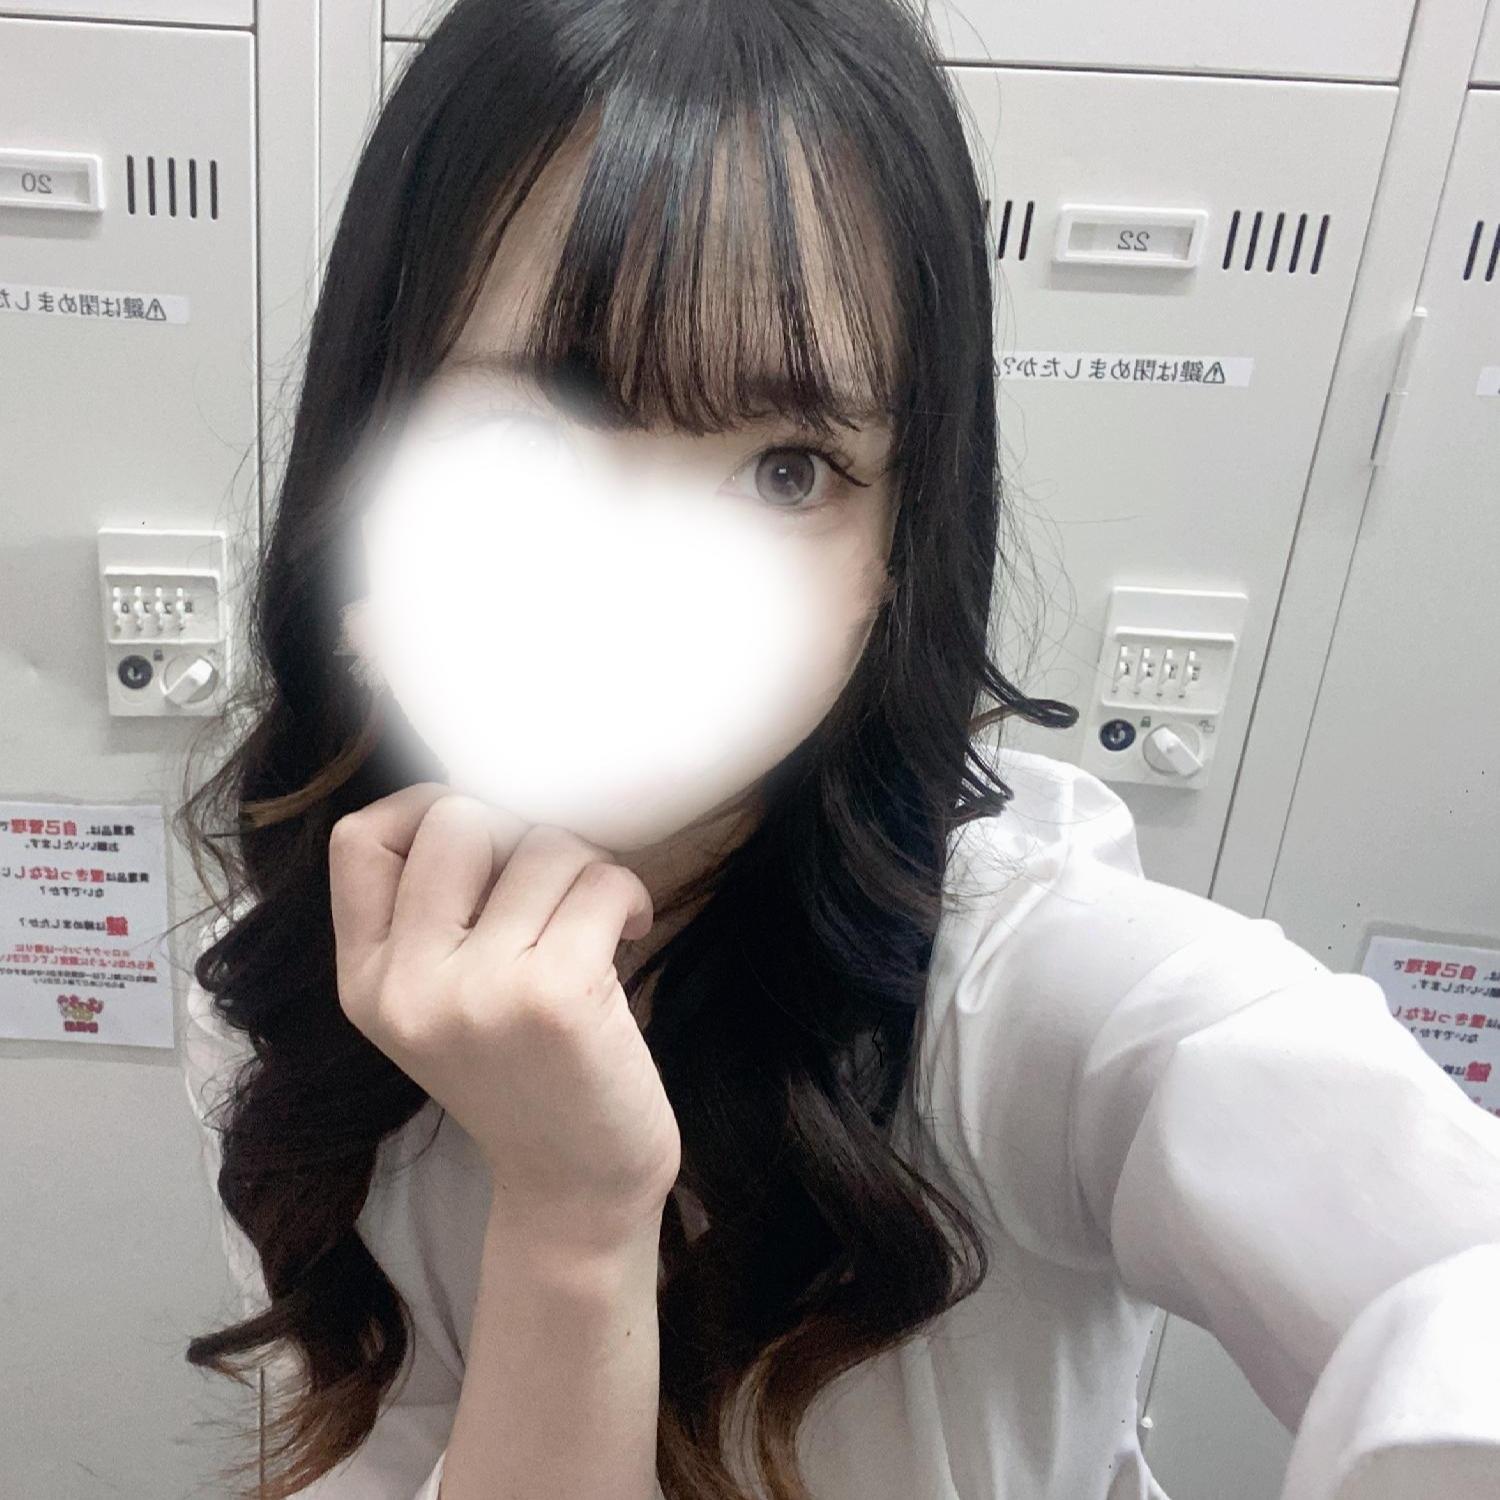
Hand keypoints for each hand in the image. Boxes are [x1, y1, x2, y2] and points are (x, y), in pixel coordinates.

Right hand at [328, 783, 680, 1248]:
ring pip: (542, 845)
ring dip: (587, 866)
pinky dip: (627, 892)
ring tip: (598, 917)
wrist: (576, 1186)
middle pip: (455, 820)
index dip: (427, 808)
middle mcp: (407, 987)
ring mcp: (477, 992)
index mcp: (366, 982)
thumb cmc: (526, 1074)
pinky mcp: (553, 996)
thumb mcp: (442, 1003)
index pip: (360, 839)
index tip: (487, 836)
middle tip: (554, 878)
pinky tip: (629, 931)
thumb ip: (435, 914)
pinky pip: (600, 882)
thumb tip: (488, 791)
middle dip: (521, 829)